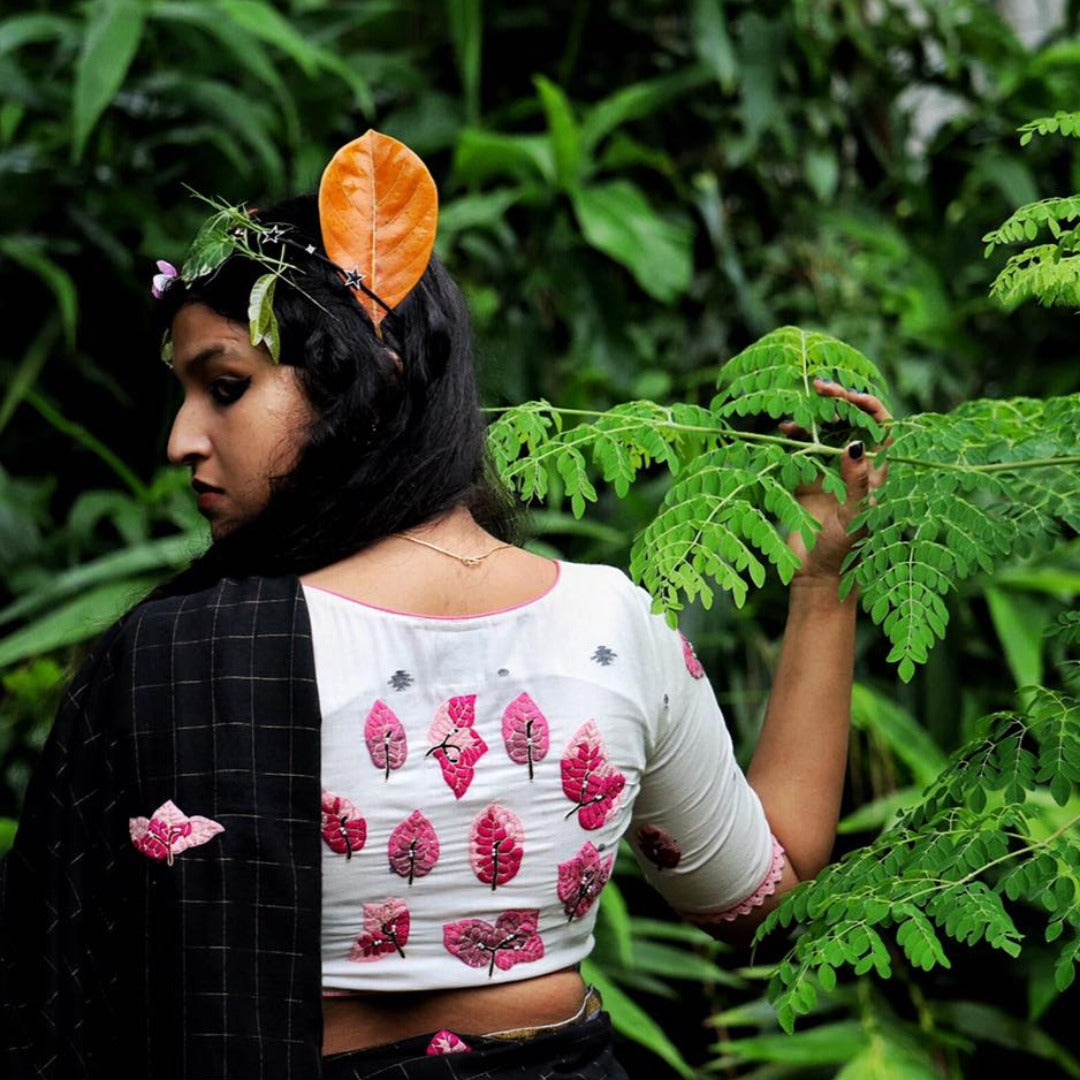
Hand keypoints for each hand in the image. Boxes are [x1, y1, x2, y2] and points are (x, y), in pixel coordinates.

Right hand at [778, 379, 890, 582]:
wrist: (818, 577)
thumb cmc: (845, 552)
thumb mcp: (855, 517)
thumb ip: (856, 481)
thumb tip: (855, 443)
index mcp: (877, 472)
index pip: (882, 426)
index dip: (867, 405)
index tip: (846, 395)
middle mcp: (856, 467)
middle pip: (853, 422)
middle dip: (838, 401)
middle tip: (819, 387)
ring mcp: (831, 473)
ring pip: (826, 432)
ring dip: (814, 416)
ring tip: (799, 407)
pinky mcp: (808, 482)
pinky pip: (802, 450)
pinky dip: (794, 436)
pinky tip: (784, 431)